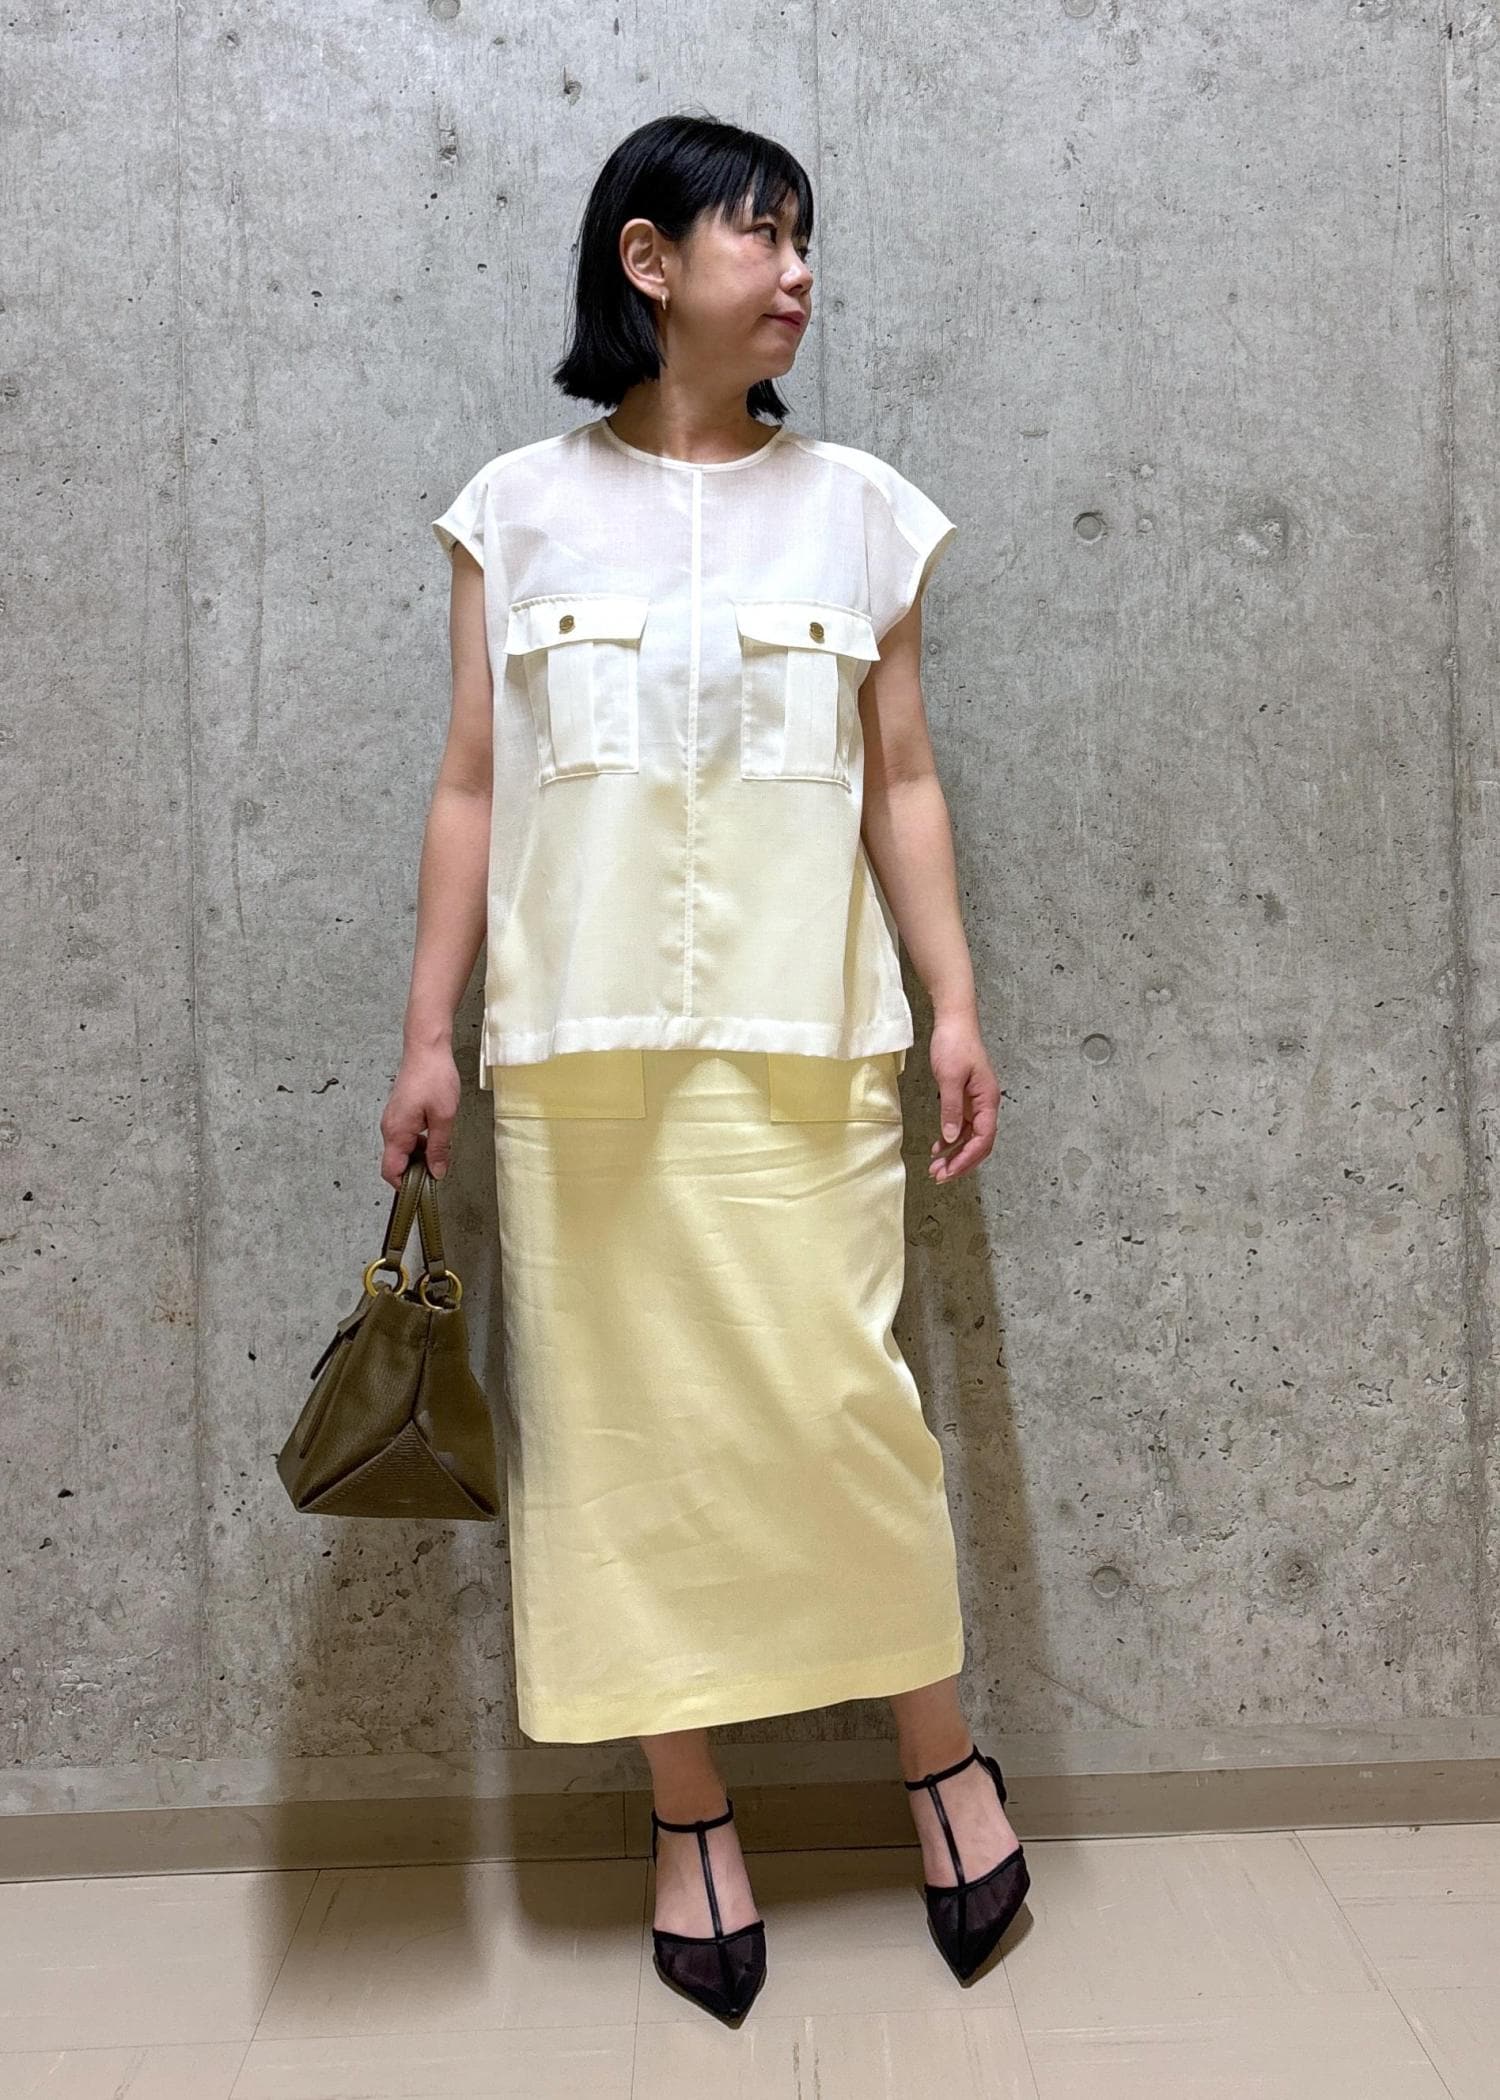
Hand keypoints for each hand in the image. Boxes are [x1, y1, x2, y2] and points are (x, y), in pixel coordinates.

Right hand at [380, 1045, 460, 1188]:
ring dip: (419, 1156)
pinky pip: (405, 1137)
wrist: (426, 1049)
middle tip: (439, 1169)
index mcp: (396, 1132)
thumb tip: (436, 1172)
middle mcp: (390, 1128)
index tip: (424, 1190)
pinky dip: (418, 1143)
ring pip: (402, 1150)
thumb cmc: (434, 1078)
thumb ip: (439, 1148)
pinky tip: (435, 1135)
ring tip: (441, 1151)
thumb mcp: (444, 1117)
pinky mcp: (399, 1113)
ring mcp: (393, 1120)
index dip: (405, 1186)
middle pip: (396, 1163)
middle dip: (415, 1171)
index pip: (391, 1172)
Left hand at [927, 1011, 1000, 1182]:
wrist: (954, 1022)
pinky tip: (938, 1148)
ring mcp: (976, 1103)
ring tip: (936, 1168)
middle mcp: (986, 1105)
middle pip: (979, 1143)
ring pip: (970, 1138)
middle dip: (962, 1162)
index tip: (950, 1171)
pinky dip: (951, 1140)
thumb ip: (951, 1109)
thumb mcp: (950, 1077)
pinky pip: (962, 1126)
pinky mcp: (966, 1099)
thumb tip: (952, 1138)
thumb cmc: (955, 1044)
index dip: (967, 1158)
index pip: (983, 1138)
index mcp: (988, 1100)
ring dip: (955, 1154)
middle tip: (940, 1176)